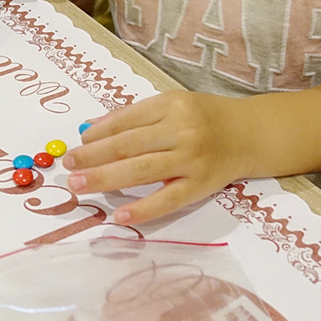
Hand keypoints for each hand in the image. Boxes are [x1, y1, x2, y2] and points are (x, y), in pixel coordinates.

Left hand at [61, 91, 249, 223]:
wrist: (251, 133)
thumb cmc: (205, 117)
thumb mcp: (171, 104)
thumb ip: (132, 116)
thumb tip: (89, 128)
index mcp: (171, 105)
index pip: (125, 121)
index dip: (97, 135)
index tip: (75, 147)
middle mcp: (181, 130)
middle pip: (129, 146)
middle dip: (94, 158)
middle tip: (68, 169)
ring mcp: (192, 158)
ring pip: (143, 171)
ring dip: (107, 179)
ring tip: (79, 186)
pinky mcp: (202, 185)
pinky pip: (169, 199)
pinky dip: (143, 209)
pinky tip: (120, 216)